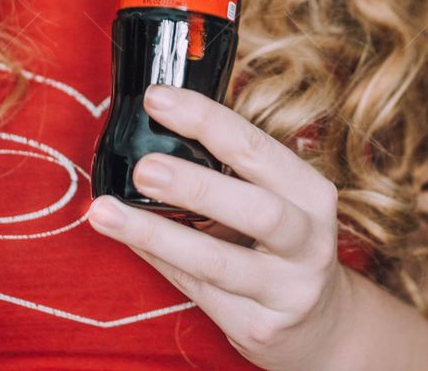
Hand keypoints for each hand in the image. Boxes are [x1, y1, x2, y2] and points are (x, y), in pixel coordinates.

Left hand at [86, 84, 351, 370]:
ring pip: (216, 263)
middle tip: (143, 167)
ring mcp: (286, 291)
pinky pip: (197, 291)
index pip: (257, 148)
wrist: (321, 325)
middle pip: (255, 211)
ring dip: (155, 235)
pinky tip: (127, 240)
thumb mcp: (279, 199)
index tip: (157, 99)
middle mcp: (308, 243)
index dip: (206, 120)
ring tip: (105, 212)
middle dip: (195, 186)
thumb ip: (232, 170)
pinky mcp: (258, 328)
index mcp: (311, 194)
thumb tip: (156, 127)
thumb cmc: (283, 243)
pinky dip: (158, 260)